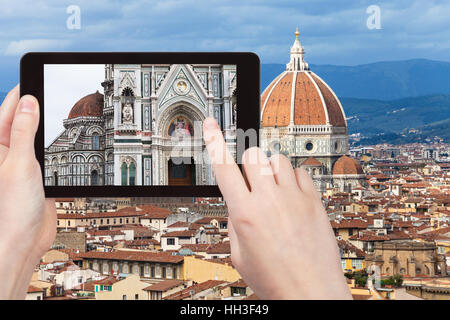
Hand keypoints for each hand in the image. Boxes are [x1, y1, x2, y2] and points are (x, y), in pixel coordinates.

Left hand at [0, 86, 55, 298]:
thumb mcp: (19, 164)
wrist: (24, 242)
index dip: (22, 93)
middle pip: (25, 121)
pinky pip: (51, 154)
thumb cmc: (11, 209)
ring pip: (40, 137)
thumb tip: (27, 102)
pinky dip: (61, 147)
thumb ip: (23, 132)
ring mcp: (26, 164)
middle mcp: (10, 153)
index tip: (37, 77)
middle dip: (38, 106)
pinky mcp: (42, 175)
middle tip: (56, 91)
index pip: (8, 111)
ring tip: (63, 111)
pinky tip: (69, 141)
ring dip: (50, 127)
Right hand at [203, 117, 351, 299]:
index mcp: (245, 214)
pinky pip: (300, 171)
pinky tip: (291, 195)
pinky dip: (292, 178)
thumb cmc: (275, 279)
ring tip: (273, 190)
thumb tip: (238, 201)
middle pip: (252, 156)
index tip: (210, 124)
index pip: (223, 167)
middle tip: (251, 180)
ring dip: (270, 169)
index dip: (214, 141)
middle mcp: (269, 200)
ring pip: (277, 158)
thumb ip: (235, 222)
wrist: (312, 292)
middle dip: (247, 164)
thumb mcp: (239, 255)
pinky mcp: (313, 200)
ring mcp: (294, 197)